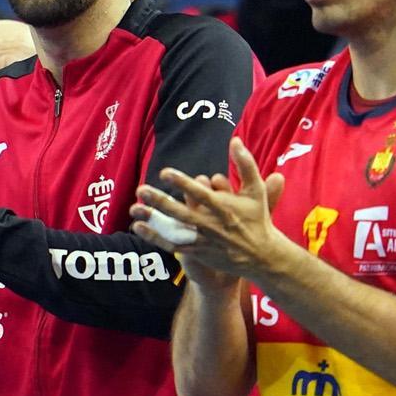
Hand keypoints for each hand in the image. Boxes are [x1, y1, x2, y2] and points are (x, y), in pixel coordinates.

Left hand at [131, 137, 290, 283]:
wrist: (261, 256)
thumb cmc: (257, 218)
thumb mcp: (256, 190)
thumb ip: (245, 164)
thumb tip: (235, 140)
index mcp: (223, 208)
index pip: (200, 194)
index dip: (182, 183)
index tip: (165, 173)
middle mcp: (211, 225)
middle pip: (181, 212)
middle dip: (160, 201)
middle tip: (141, 190)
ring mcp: (203, 240)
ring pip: (174, 230)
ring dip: (153, 220)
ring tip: (133, 209)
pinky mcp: (198, 252)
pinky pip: (173, 245)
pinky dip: (155, 238)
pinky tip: (138, 227)